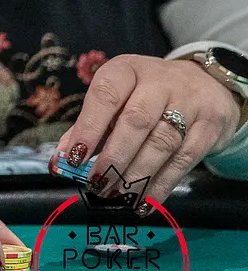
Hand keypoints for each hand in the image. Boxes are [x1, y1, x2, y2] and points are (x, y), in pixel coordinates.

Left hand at [58, 54, 241, 209]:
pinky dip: (163, 184)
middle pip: (135, 121)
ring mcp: (189, 103)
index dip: (88, 128)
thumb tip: (61, 157)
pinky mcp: (210, 126)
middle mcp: (160, 82)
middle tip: (97, 183)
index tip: (74, 157)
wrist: (208, 83)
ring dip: (136, 175)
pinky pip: (185, 159)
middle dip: (114, 157)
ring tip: (118, 194)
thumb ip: (88, 124)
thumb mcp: (118, 95)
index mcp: (127, 70)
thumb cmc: (148, 92)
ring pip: (161, 143)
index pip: (105, 95)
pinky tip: (146, 200)